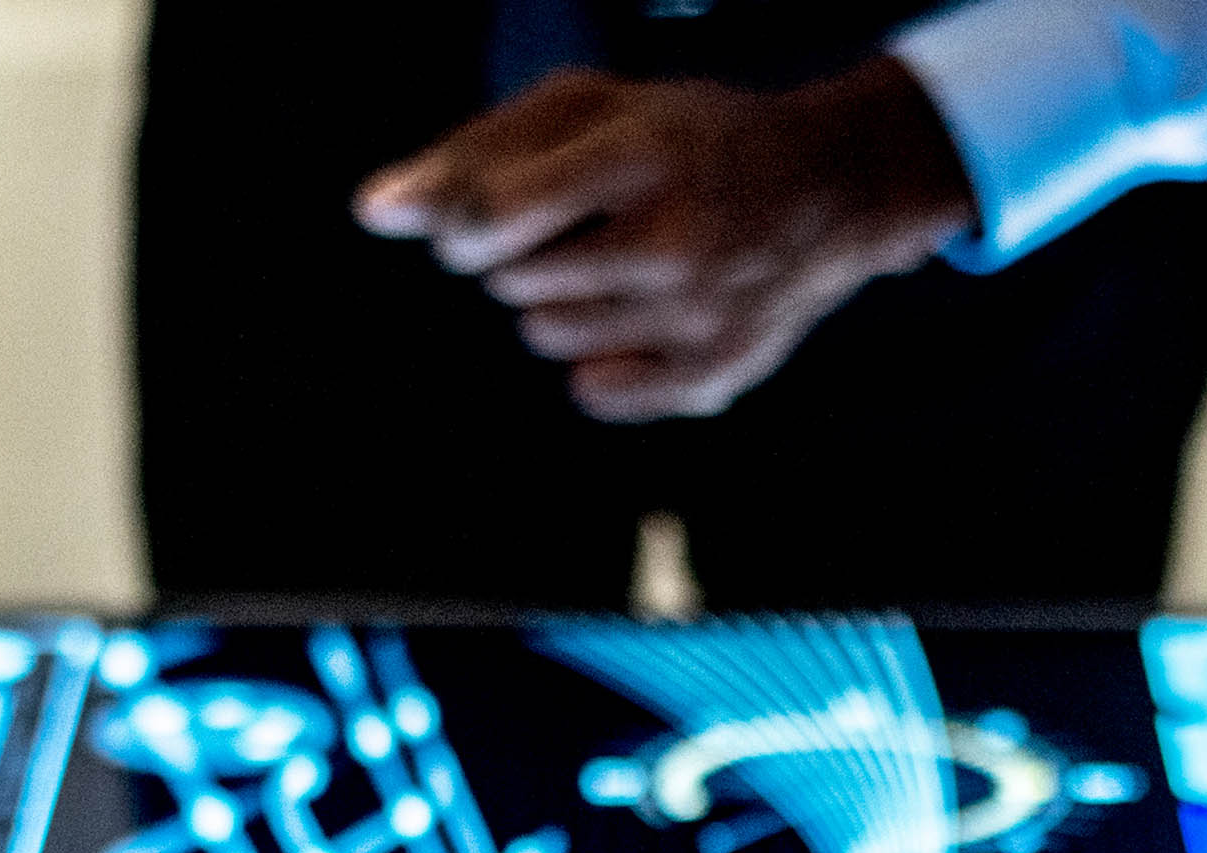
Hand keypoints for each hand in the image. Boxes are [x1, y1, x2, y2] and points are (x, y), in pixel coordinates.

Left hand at [352, 58, 972, 422]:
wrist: (832, 189)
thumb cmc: (688, 140)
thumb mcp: (596, 108)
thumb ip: (481, 151)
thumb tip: (374, 213)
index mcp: (642, 154)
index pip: (493, 215)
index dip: (461, 224)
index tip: (479, 219)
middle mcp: (676, 239)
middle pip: (511, 280)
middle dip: (522, 255)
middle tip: (585, 224)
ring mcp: (699, 317)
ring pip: (546, 336)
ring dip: (557, 303)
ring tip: (618, 265)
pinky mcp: (715, 375)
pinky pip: (595, 390)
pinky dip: (598, 359)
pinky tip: (639, 318)